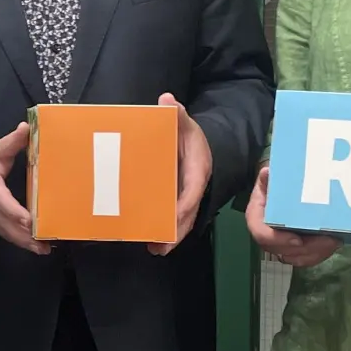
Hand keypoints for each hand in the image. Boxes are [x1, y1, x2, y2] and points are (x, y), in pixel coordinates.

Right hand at [0, 124, 48, 254]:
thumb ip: (12, 141)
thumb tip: (26, 128)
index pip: (0, 200)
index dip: (14, 211)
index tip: (29, 220)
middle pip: (5, 222)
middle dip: (24, 233)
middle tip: (43, 240)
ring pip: (7, 232)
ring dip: (25, 242)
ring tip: (44, 248)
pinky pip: (8, 235)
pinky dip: (22, 243)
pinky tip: (38, 248)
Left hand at [149, 93, 212, 254]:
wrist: (196, 142)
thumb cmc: (187, 132)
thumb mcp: (183, 121)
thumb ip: (176, 113)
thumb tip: (167, 100)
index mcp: (198, 169)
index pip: (193, 190)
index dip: (183, 206)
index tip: (173, 218)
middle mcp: (195, 186)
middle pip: (189, 212)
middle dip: (177, 231)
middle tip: (161, 246)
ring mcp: (188, 195)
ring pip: (183, 219)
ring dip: (171, 236)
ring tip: (155, 249)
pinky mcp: (179, 200)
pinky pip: (175, 217)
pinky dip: (167, 230)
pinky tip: (152, 241)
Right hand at [244, 167, 342, 267]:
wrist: (275, 194)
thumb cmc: (272, 187)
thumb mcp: (268, 180)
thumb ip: (268, 178)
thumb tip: (267, 172)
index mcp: (257, 218)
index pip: (261, 234)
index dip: (278, 240)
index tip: (297, 240)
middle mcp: (267, 236)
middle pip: (282, 250)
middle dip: (307, 248)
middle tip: (329, 239)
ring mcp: (280, 245)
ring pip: (296, 257)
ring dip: (316, 253)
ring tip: (335, 241)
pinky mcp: (293, 249)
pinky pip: (305, 258)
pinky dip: (319, 254)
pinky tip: (333, 244)